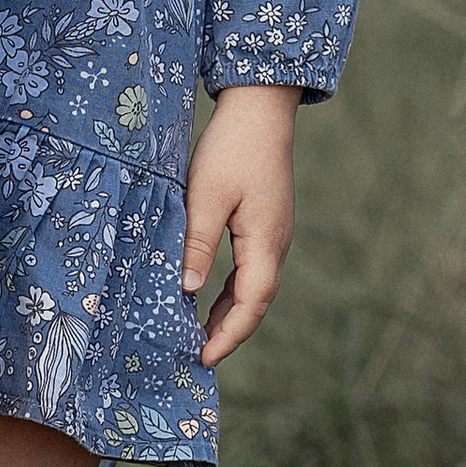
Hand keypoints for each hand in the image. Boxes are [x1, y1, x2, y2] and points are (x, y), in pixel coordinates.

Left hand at [182, 83, 299, 365]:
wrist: (260, 108)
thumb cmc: (232, 147)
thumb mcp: (206, 195)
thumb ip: (198, 243)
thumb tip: (189, 291)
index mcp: (265, 241)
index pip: (251, 303)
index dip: (228, 335)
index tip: (203, 358)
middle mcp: (276, 243)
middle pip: (256, 302)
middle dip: (229, 332)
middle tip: (198, 356)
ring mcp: (274, 233)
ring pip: (255, 287)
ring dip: (230, 313)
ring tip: (200, 336)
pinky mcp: (266, 223)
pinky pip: (251, 269)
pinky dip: (232, 291)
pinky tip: (209, 296)